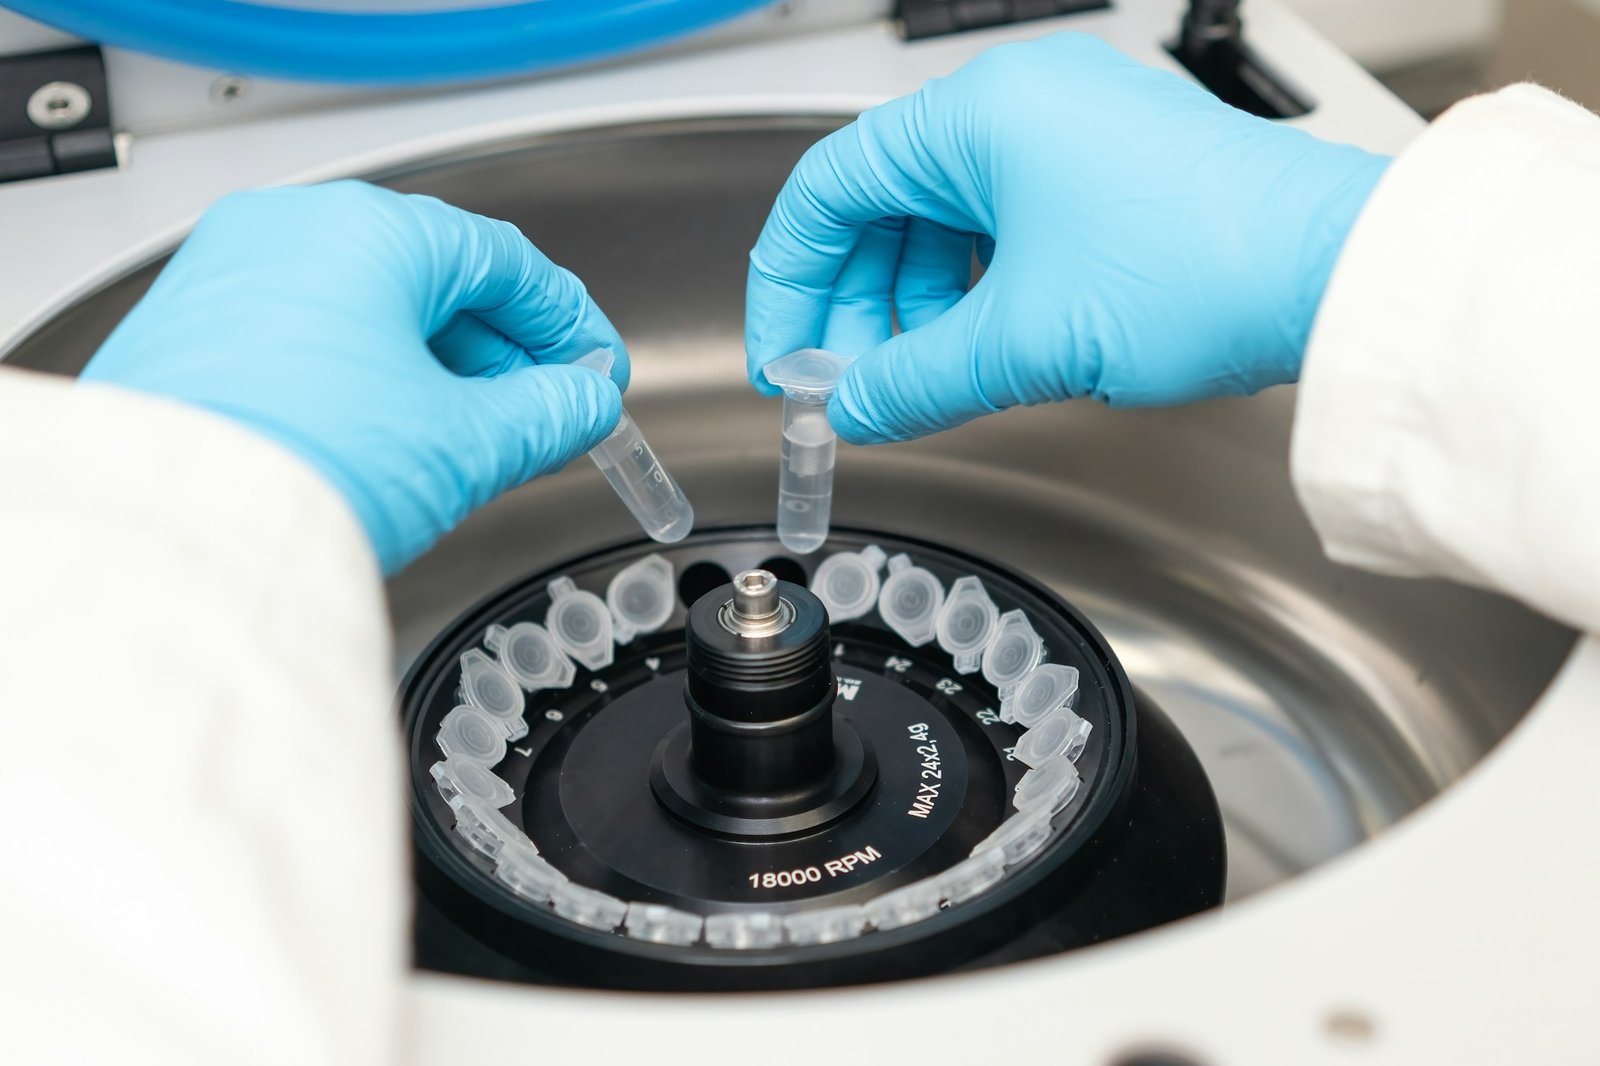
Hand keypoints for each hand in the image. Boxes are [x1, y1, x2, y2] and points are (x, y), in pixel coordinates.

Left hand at [82, 180, 626, 573]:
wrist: (164, 538)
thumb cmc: (297, 467)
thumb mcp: (464, 441)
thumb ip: (548, 414)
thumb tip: (584, 402)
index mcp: (368, 232)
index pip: (506, 262)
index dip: (568, 324)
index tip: (596, 371)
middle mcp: (292, 230)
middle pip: (436, 281)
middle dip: (503, 356)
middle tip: (545, 415)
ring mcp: (232, 273)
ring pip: (370, 307)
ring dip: (436, 371)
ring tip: (471, 438)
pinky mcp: (194, 326)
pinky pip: (309, 333)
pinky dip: (365, 377)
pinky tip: (392, 437)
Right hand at [745, 33, 1389, 442]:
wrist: (1336, 276)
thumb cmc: (1204, 268)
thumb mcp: (1022, 341)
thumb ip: (911, 380)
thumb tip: (852, 405)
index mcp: (980, 113)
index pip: (829, 189)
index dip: (791, 281)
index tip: (786, 355)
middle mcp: (1020, 107)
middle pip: (884, 208)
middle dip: (858, 307)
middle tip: (851, 386)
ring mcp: (1068, 136)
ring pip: (944, 225)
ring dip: (916, 310)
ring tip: (918, 382)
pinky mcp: (1107, 176)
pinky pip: (1003, 232)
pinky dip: (974, 296)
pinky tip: (974, 352)